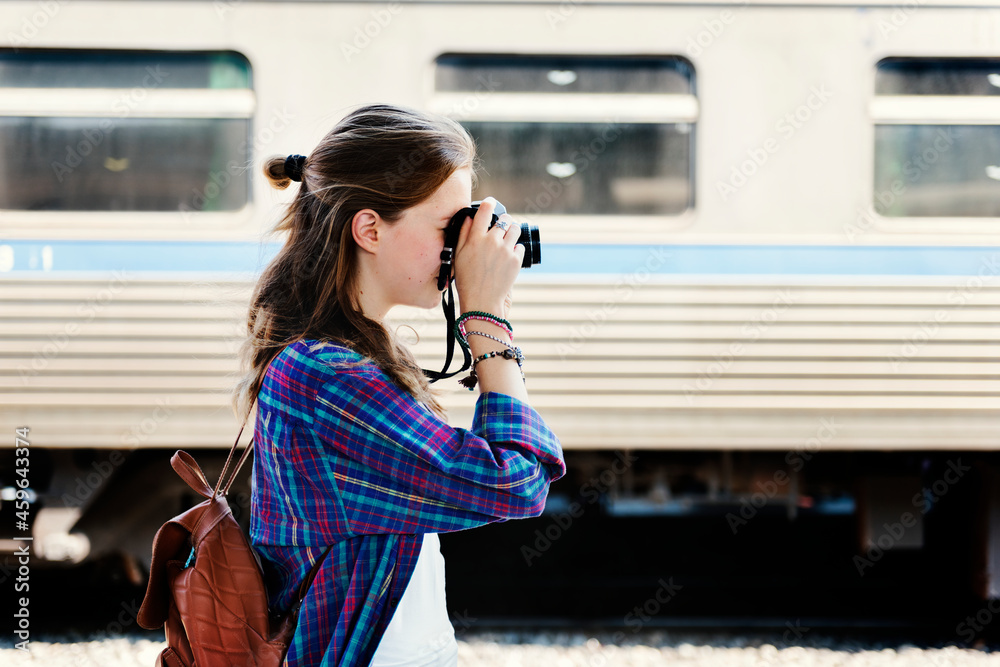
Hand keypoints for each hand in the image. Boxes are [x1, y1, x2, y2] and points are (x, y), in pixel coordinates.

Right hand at [453, 198, 524, 317]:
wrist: (482, 301)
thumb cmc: (466, 280)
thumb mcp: (458, 256)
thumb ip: (463, 234)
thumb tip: (468, 217)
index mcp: (475, 238)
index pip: (485, 211)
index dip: (489, 203)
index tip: (491, 203)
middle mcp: (492, 241)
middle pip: (505, 219)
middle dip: (503, 221)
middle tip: (500, 229)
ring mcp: (505, 250)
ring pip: (515, 229)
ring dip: (512, 232)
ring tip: (506, 241)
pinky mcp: (516, 260)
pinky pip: (520, 246)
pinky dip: (516, 250)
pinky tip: (508, 258)